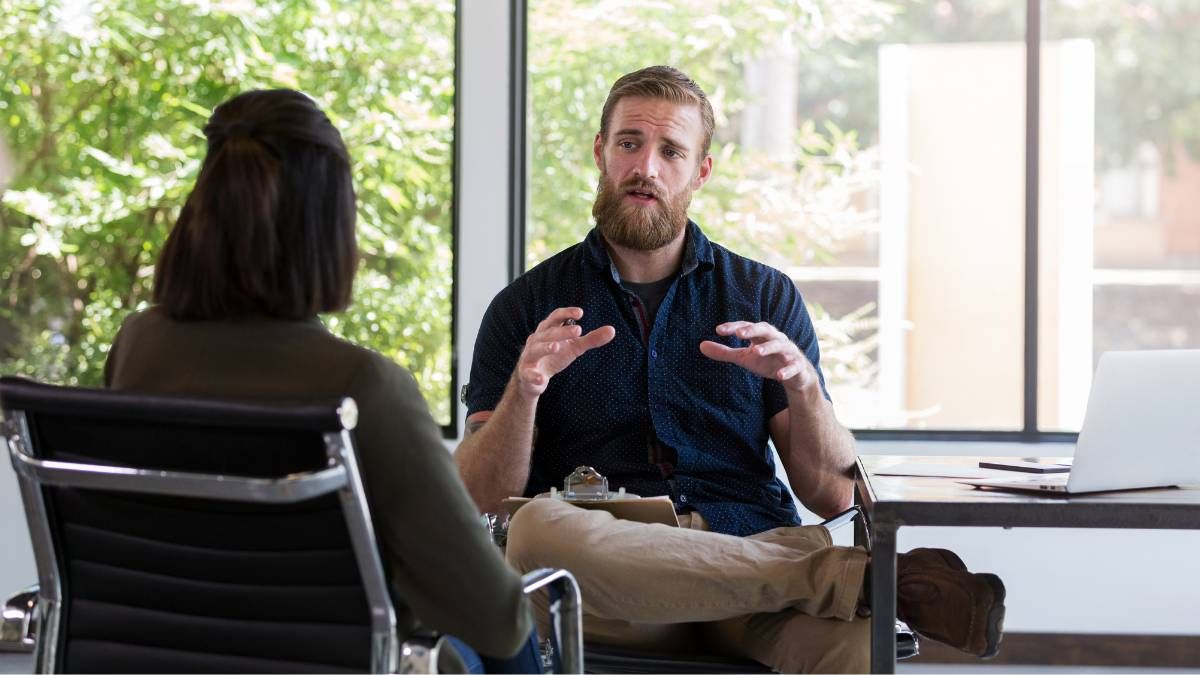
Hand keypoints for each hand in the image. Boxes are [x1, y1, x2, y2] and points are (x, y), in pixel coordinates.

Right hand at [515, 307, 614, 397]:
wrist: (532, 379)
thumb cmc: (554, 357)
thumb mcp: (574, 347)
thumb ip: (591, 339)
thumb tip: (612, 330)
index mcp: (547, 331)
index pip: (555, 317)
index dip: (566, 313)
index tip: (580, 313)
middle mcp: (536, 341)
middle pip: (548, 333)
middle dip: (561, 331)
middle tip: (579, 330)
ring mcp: (529, 357)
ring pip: (535, 350)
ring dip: (545, 347)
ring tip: (556, 347)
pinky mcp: (526, 374)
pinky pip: (529, 374)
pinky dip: (535, 376)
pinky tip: (542, 379)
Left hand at [699, 321, 820, 394]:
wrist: (795, 376)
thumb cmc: (767, 362)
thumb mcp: (744, 358)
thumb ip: (724, 352)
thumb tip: (701, 346)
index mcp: (761, 335)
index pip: (747, 327)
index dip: (734, 327)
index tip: (719, 330)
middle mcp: (776, 339)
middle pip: (765, 330)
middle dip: (753, 330)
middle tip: (739, 333)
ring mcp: (788, 351)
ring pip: (780, 345)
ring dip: (769, 347)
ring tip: (756, 352)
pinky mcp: (798, 365)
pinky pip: (794, 366)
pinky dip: (787, 370)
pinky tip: (779, 376)